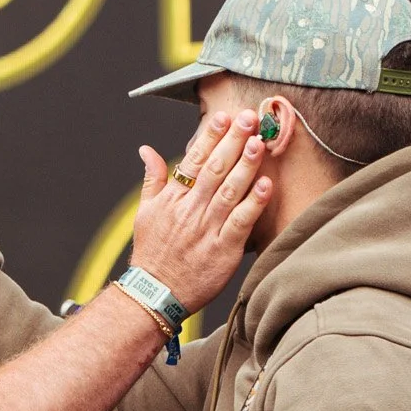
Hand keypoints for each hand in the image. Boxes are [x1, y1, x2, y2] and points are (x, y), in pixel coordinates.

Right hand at [130, 109, 271, 312]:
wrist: (155, 294)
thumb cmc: (152, 254)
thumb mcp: (144, 213)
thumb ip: (152, 179)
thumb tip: (147, 149)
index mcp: (173, 198)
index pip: (193, 160)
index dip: (210, 136)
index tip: (224, 117)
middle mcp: (191, 210)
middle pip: (215, 168)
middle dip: (233, 141)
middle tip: (249, 117)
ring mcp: (207, 229)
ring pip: (230, 190)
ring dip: (245, 165)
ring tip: (259, 142)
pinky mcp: (223, 250)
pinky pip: (241, 222)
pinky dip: (254, 203)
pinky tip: (266, 184)